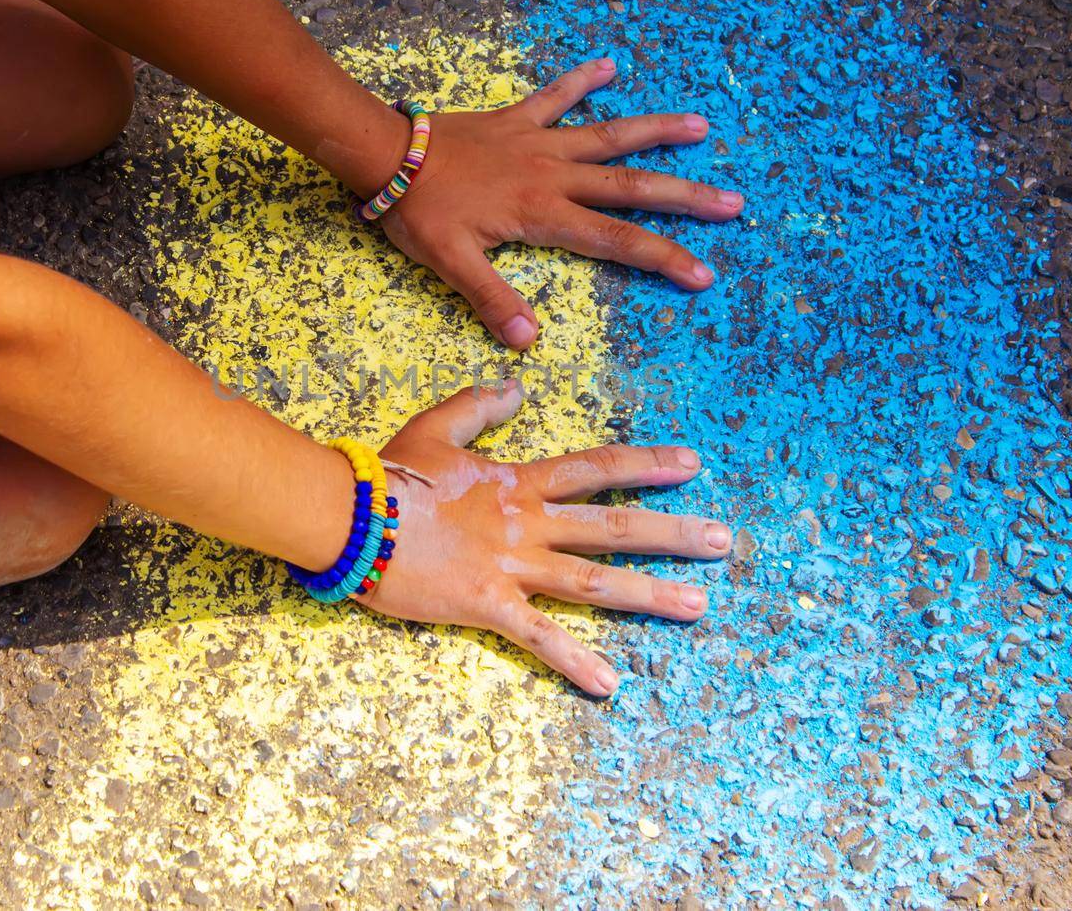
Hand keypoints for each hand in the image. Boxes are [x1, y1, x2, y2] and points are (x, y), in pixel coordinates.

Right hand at [360, 382, 730, 695]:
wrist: (349, 515)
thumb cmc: (387, 474)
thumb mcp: (435, 427)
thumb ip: (480, 406)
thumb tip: (517, 386)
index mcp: (518, 483)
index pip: (596, 468)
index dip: (645, 464)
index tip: (691, 464)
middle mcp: (528, 524)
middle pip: (613, 526)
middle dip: (672, 533)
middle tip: (723, 543)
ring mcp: (512, 566)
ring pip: (593, 581)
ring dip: (649, 594)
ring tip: (697, 606)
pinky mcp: (487, 605)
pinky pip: (538, 637)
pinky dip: (574, 661)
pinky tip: (609, 684)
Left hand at [378, 57, 744, 349]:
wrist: (385, 153)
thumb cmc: (417, 212)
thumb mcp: (449, 265)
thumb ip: (492, 299)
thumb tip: (528, 340)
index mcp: (542, 213)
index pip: (615, 241)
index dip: (662, 258)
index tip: (702, 274)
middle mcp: (552, 173)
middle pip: (631, 186)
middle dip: (685, 196)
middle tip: (732, 201)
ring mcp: (537, 141)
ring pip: (608, 134)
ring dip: (655, 130)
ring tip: (701, 125)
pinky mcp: (516, 119)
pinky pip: (555, 96)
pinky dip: (582, 79)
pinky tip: (609, 64)